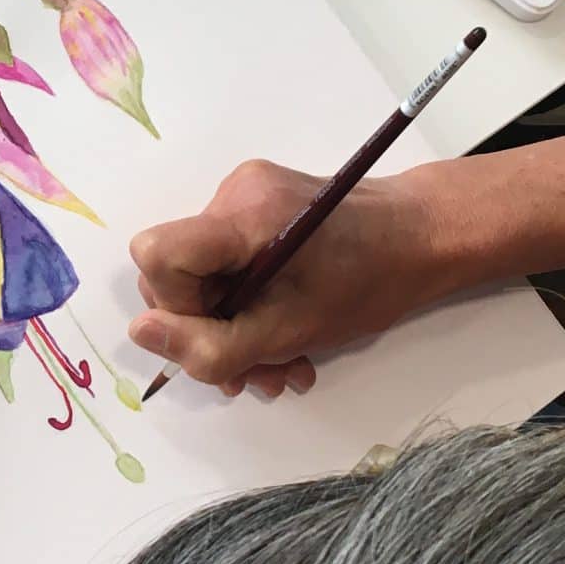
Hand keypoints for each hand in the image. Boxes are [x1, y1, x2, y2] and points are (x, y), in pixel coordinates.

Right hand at [128, 161, 447, 396]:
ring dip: (236, 329)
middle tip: (256, 370)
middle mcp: (233, 194)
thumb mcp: (289, 331)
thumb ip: (211, 345)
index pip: (157, 255)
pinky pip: (228, 264)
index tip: (222, 331)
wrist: (423, 237)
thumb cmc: (368, 282)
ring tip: (281, 362)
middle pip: (175, 273)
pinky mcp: (260, 206)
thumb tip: (141, 334)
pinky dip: (252, 305)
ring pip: (205, 278)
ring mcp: (245, 196)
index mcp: (241, 216)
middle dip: (211, 331)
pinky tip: (287, 333)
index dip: (176, 306)